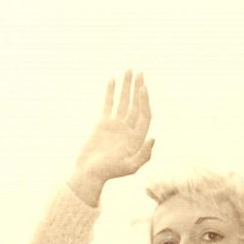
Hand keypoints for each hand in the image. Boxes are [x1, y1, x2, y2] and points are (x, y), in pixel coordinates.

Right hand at [68, 71, 153, 205]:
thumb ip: (143, 155)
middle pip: (136, 105)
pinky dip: (110, 92)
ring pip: (123, 101)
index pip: (144, 115)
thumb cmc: (109, 173)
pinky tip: (112, 80)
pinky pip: (108, 104)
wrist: (89, 173)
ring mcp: (116, 125)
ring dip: (126, 86)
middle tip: (140, 73)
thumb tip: (153, 137)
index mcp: (136, 138)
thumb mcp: (130, 168)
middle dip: (138, 88)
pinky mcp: (103, 123)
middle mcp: (128, 129)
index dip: (144, 102)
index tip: (142, 88)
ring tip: (129, 70)